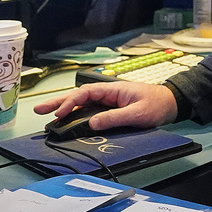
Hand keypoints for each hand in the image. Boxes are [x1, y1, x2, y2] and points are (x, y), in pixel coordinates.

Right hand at [34, 81, 178, 130]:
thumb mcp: (137, 113)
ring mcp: (109, 102)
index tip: (60, 113)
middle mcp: (108, 94)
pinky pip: (91, 112)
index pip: (86, 93)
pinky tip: (67, 121)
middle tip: (39, 110)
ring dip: (65, 109)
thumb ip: (115, 117)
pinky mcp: (112, 109)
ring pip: (83, 104)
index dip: (70, 102)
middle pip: (79, 96)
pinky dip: (77, 116)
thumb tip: (91, 122)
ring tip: (46, 115)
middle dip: (59, 102)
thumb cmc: (157, 105)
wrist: (172, 104)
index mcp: (113, 90)